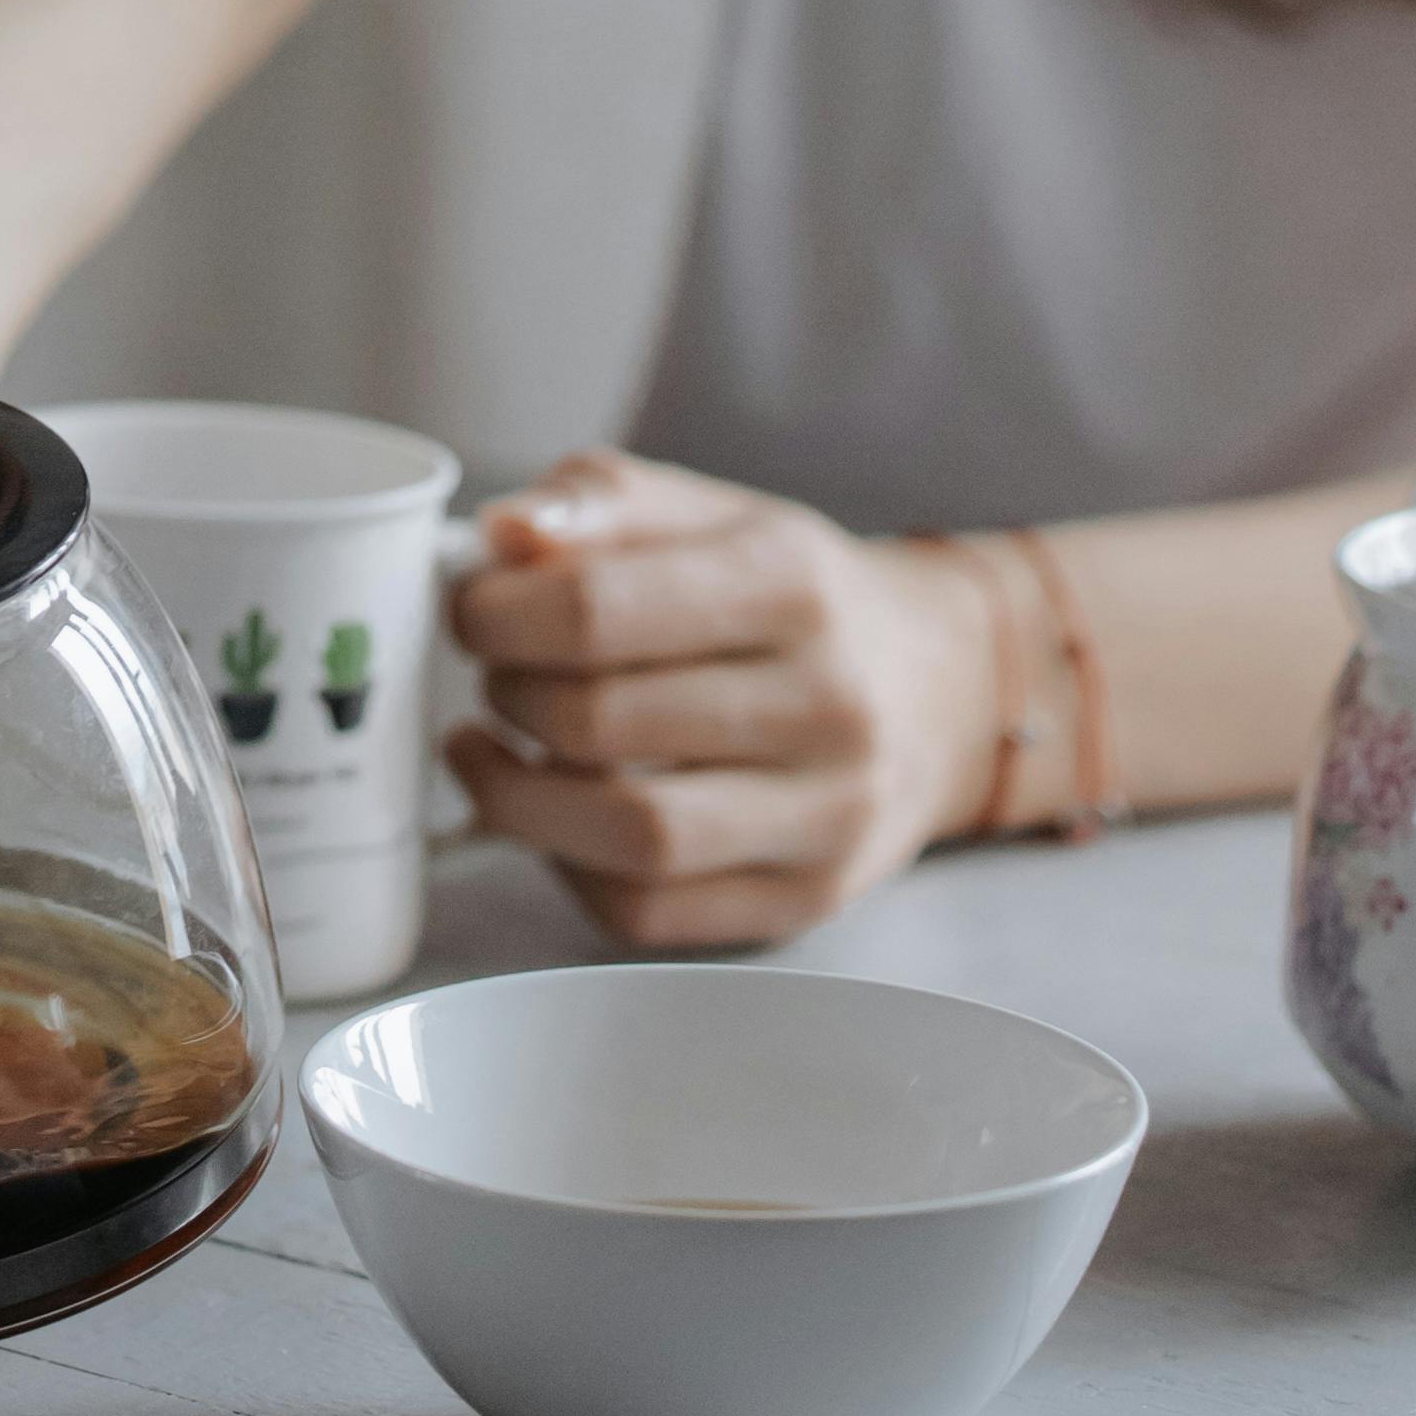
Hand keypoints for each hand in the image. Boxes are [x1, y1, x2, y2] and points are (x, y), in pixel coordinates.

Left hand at [441, 453, 997, 947]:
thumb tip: (502, 534)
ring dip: (518, 802)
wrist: (941, 686)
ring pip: (628, 838)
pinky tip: (559, 817)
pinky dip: (569, 869)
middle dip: (509, 697)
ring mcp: (829, 816)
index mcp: (795, 582)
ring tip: (495, 757)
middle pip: (597, 723)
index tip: (474, 612)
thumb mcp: (714, 514)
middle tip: (498, 678)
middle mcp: (828, 704)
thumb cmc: (796, 598)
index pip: (594, 609)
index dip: (494, 615)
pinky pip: (646, 913)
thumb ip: (600, 502)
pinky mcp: (806, 898)